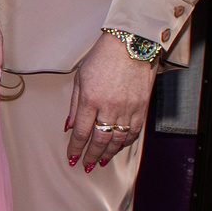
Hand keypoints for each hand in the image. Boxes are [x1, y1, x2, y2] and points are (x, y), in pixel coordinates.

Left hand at [65, 33, 156, 170]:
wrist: (130, 45)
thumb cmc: (102, 58)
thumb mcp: (80, 78)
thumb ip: (75, 105)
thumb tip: (69, 127)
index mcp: (91, 99)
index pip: (81, 132)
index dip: (75, 148)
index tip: (72, 158)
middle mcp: (109, 107)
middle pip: (99, 140)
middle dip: (91, 156)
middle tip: (86, 165)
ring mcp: (128, 108)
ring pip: (118, 139)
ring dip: (109, 153)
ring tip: (101, 161)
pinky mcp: (142, 107)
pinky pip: (134, 131)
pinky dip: (126, 142)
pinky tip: (118, 147)